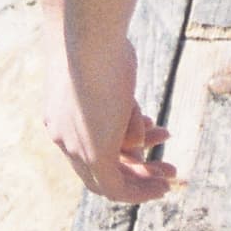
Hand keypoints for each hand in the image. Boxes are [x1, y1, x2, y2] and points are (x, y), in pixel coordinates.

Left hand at [43, 32, 174, 203]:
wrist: (90, 38)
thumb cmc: (103, 43)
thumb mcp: (113, 76)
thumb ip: (122, 110)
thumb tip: (138, 140)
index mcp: (60, 115)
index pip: (90, 143)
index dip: (120, 147)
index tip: (147, 143)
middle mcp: (63, 136)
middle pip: (98, 166)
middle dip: (134, 169)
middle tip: (163, 168)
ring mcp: (75, 147)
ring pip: (108, 180)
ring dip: (142, 182)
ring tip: (170, 176)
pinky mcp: (93, 154)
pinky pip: (115, 188)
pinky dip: (139, 191)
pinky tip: (162, 187)